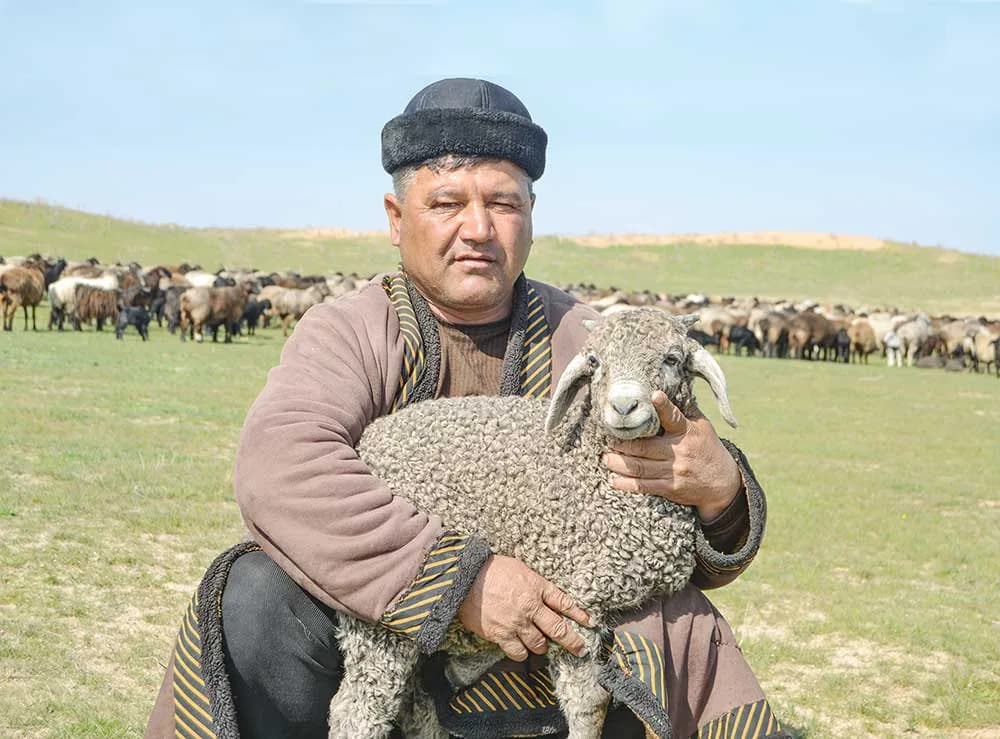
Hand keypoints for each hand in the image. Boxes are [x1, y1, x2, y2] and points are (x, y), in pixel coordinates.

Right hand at [457, 554, 593, 661]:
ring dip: (542, 647)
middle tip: (580, 650)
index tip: (590, 623)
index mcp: (537, 587)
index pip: (565, 603)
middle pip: (558, 629)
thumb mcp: (519, 568)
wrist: (464, 578)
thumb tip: (545, 595)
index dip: (579, 615)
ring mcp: (517, 623)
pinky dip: (522, 653)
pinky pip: (518, 652)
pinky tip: (522, 650)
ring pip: (539, 644)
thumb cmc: (491, 569)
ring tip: (542, 646)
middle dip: (573, 642)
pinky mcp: (501, 635)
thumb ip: (535, 583)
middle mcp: (531, 606)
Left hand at [602, 390, 741, 520]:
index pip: (674, 417)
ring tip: (606, 458)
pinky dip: (627, 484)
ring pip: (641, 467)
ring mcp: (674, 471)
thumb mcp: (702, 426)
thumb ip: (683, 411)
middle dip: (623, 444)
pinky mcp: (670, 488)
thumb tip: (666, 389)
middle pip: (645, 447)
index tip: (655, 396)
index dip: (664, 406)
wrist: (723, 483)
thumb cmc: (708, 448)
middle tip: (608, 440)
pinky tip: (614, 480)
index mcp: (687, 431)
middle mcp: (679, 451)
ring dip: (619, 463)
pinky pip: (644, 486)